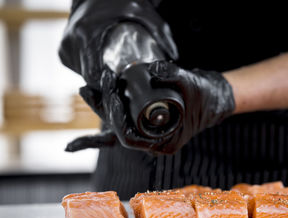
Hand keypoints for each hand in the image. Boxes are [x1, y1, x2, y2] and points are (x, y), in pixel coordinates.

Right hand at [59, 0, 176, 86]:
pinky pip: (80, 71)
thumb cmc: (119, 0)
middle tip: (128, 89)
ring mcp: (65, 49)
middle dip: (109, 88)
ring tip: (120, 80)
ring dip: (101, 83)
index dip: (111, 88)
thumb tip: (175, 57)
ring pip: (85, 78)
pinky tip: (107, 71)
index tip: (128, 90)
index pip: (95, 76)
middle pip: (90, 80)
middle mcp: (70, 44)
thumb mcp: (143, 12)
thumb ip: (161, 32)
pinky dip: (93, 74)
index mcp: (86, 35)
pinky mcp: (63, 53)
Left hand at [66, 61, 235, 153]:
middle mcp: (154, 141)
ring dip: (104, 106)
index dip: (116, 118)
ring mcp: (150, 131)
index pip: (129, 138)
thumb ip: (172, 75)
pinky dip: (113, 106)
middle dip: (103, 109)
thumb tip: (152, 68)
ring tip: (88, 89)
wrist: (215, 97)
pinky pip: (125, 116)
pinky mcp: (147, 120)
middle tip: (89, 89)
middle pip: (119, 130)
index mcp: (164, 142)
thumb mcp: (190, 84)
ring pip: (120, 123)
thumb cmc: (205, 96)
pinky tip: (102, 94)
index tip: (113, 95)